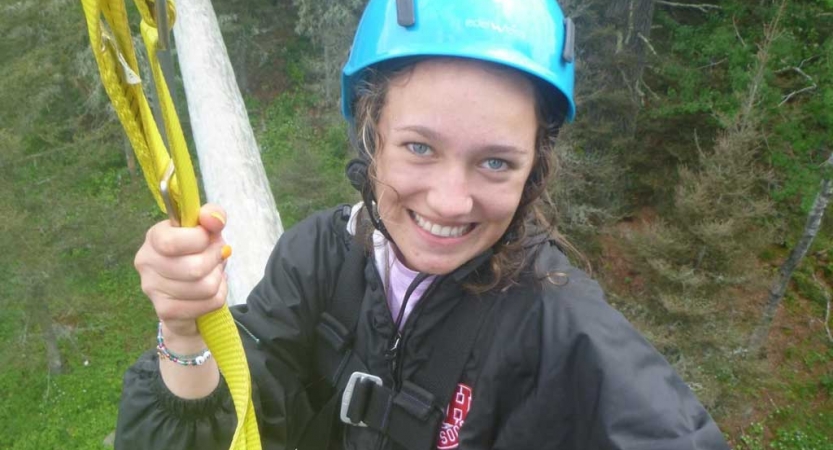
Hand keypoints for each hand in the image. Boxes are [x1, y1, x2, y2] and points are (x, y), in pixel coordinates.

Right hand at [135, 204, 230, 337]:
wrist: (191, 292)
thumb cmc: (198, 255)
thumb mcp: (208, 232)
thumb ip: (213, 217)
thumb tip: (212, 218)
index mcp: (154, 238)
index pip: (171, 242)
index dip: (200, 239)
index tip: (208, 238)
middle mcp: (146, 263)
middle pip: (195, 268)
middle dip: (215, 261)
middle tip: (216, 258)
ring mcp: (153, 290)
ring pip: (205, 287)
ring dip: (218, 279)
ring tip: (212, 273)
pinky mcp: (166, 311)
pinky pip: (210, 303)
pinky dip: (219, 295)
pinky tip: (211, 291)